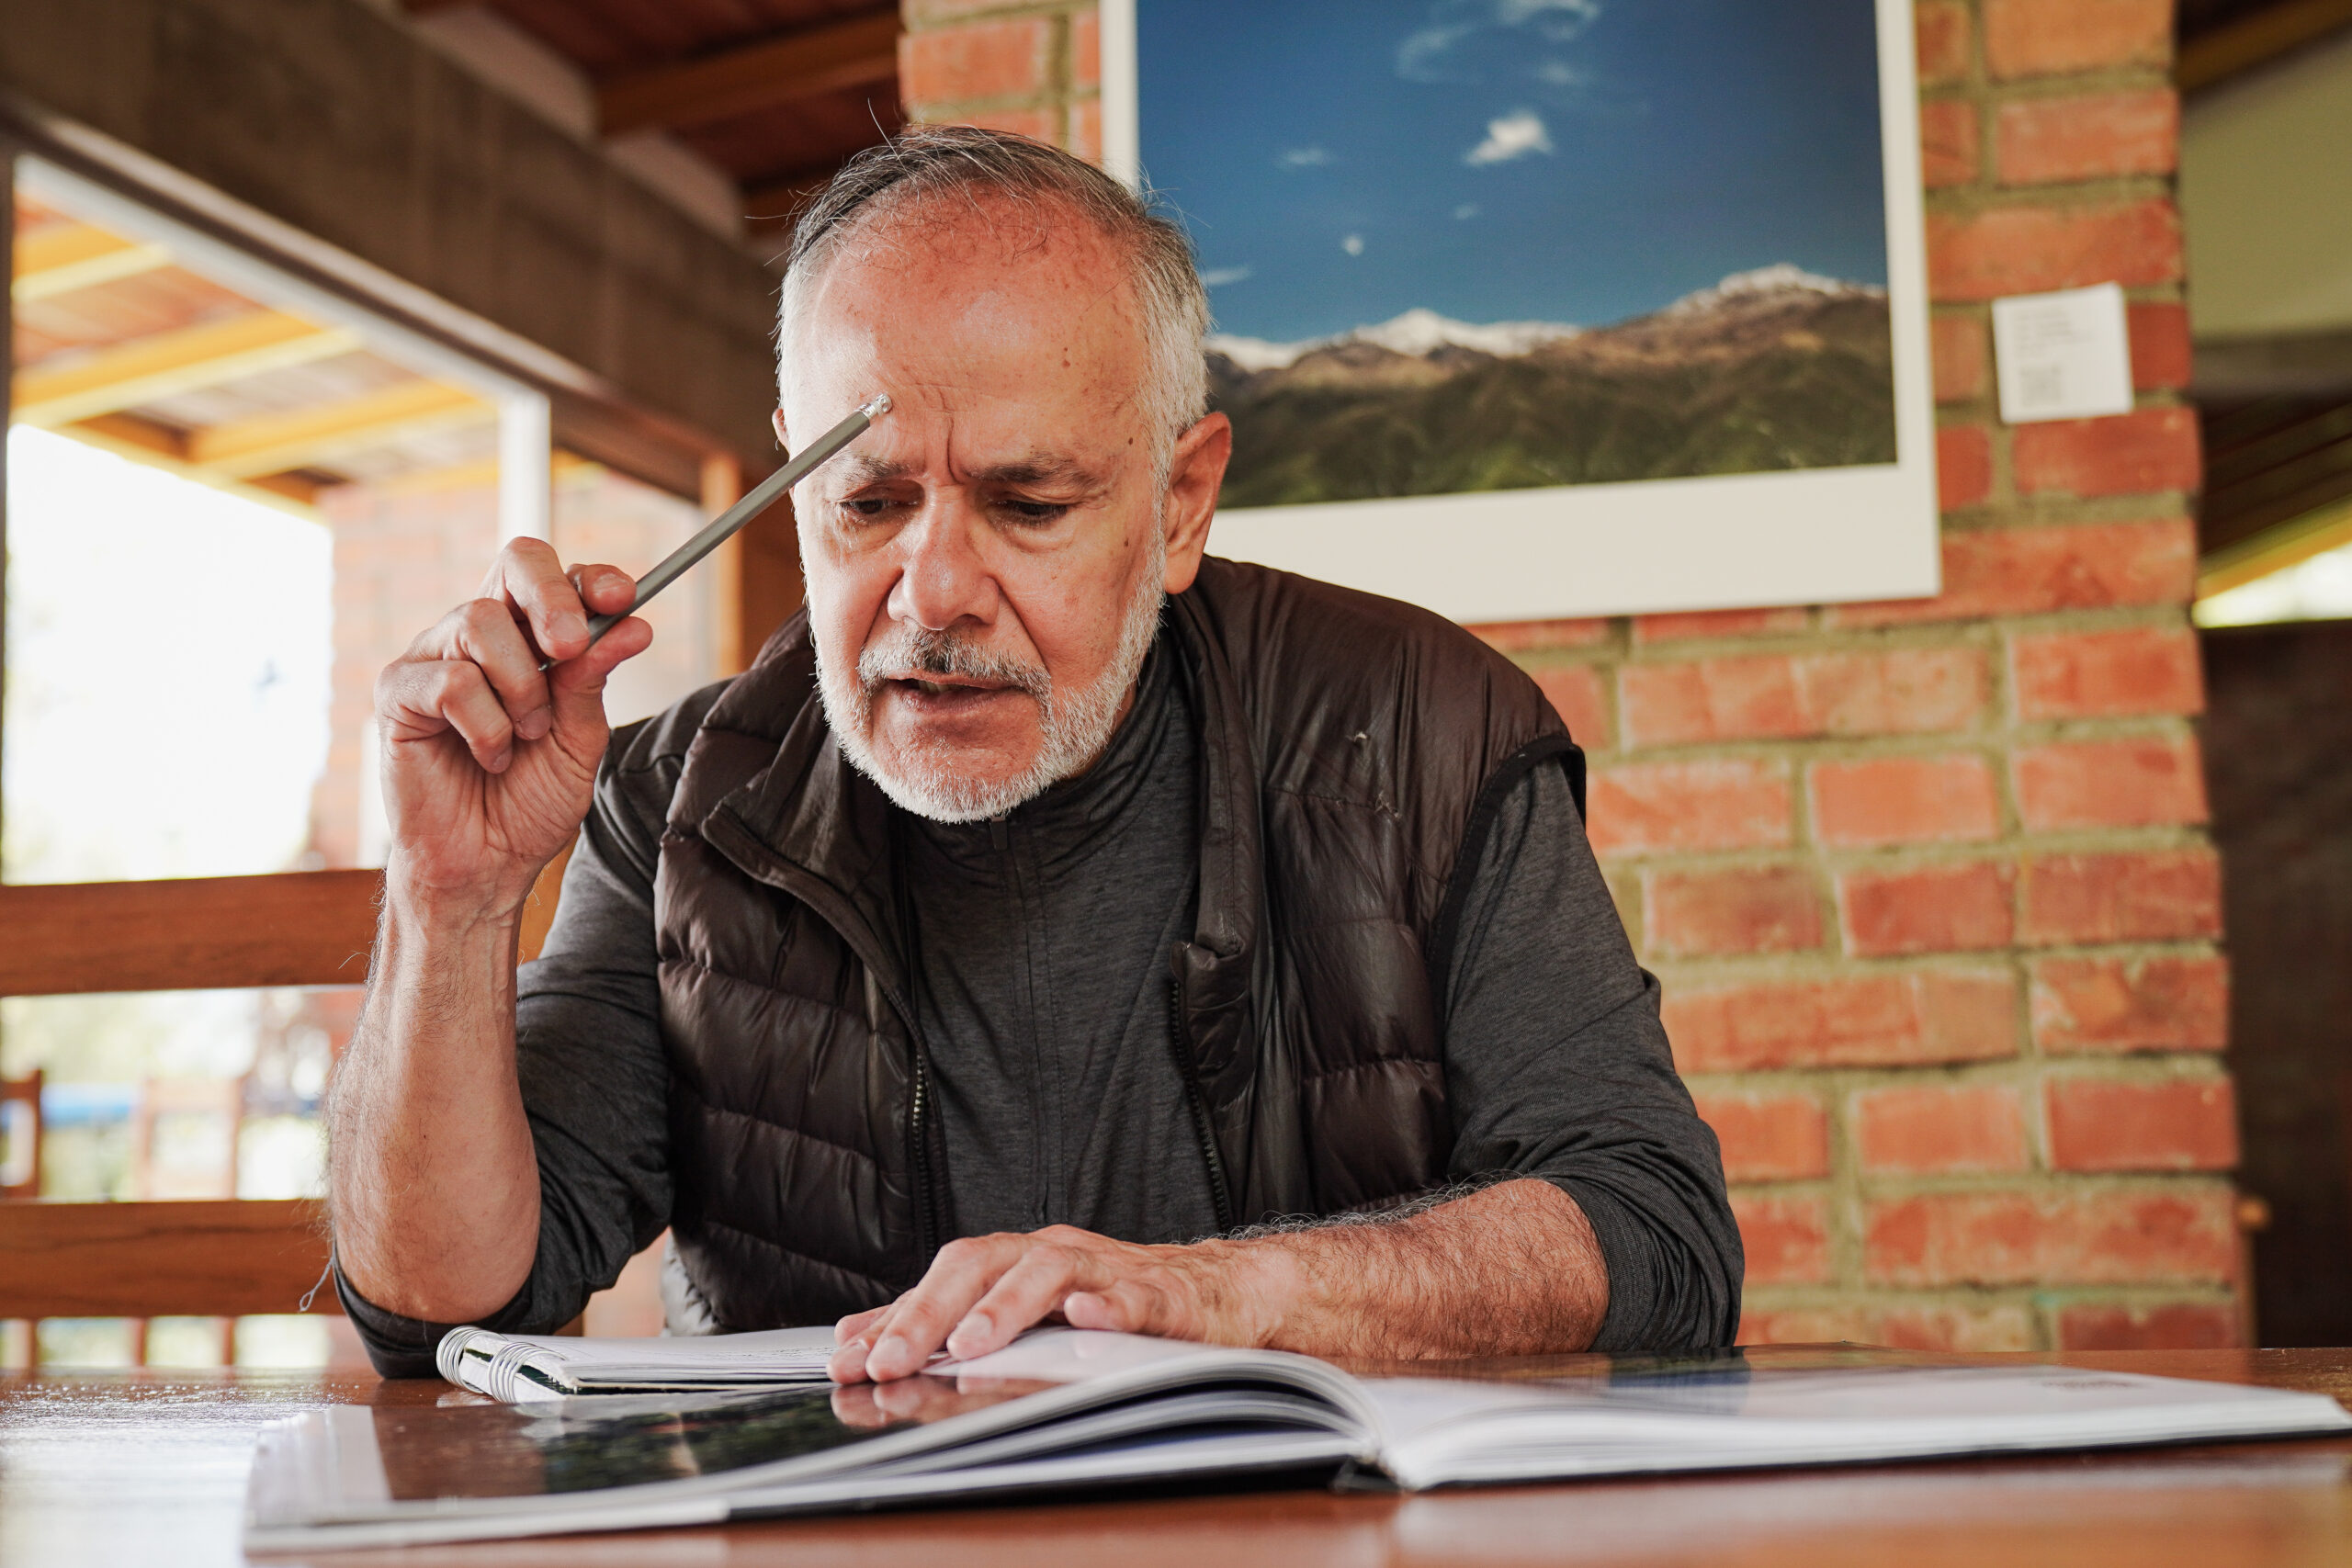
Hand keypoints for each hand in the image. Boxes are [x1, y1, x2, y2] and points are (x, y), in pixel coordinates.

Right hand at [372, 540, 652, 913]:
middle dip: (552, 597)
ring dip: (520, 688)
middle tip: (571, 648)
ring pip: (480, 621)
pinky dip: (485, 726)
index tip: (622, 598)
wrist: (487, 865)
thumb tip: (634, 624)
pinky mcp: (398, 692)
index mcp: (529, 637)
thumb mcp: (580, 740)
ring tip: (526, 736)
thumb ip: (595, 680)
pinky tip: (490, 757)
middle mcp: (480, 635)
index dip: (591, 577)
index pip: (557, 576)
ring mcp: (434, 657)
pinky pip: (449, 680)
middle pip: (514, 562)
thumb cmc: (530, 801)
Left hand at [827, 1225, 1283, 1382]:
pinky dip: (1108, 1306)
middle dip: (928, 1312)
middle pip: (980, 1263)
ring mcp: (1107, 1270)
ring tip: (969, 1343)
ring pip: (1049, 1272)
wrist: (1217, 1293)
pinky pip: (1135, 1297)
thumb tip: (856, 1338)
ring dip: (1004, 1308)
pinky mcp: (1163, 1296)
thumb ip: (943, 1324)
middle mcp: (1053, 1255)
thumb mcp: (1023, 1314)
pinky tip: (1088, 1320)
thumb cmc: (1111, 1302)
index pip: (941, 1276)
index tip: (848, 1359)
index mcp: (1015, 1260)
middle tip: (889, 1360)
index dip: (893, 1314)